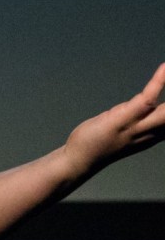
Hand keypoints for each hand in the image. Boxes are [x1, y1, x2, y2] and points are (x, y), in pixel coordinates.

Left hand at [63, 63, 164, 177]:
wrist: (81, 158)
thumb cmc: (100, 142)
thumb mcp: (125, 129)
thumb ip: (139, 116)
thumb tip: (145, 102)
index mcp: (155, 136)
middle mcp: (154, 133)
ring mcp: (140, 126)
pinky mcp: (126, 117)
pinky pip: (148, 96)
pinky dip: (159, 81)